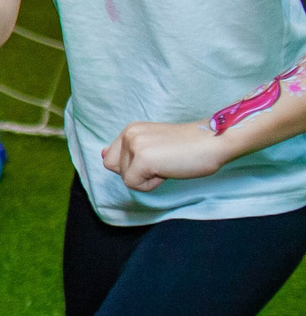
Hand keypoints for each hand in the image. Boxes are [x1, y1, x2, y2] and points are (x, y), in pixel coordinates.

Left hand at [101, 119, 230, 190]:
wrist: (214, 141)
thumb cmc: (189, 147)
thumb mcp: (153, 145)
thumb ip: (127, 151)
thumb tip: (102, 155)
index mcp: (130, 130)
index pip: (110, 159)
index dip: (131, 166)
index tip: (156, 158)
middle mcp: (128, 134)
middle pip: (114, 169)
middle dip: (137, 173)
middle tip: (163, 162)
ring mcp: (134, 145)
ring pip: (125, 178)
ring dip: (148, 178)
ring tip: (169, 163)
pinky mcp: (143, 159)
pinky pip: (135, 185)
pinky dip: (152, 184)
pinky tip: (168, 170)